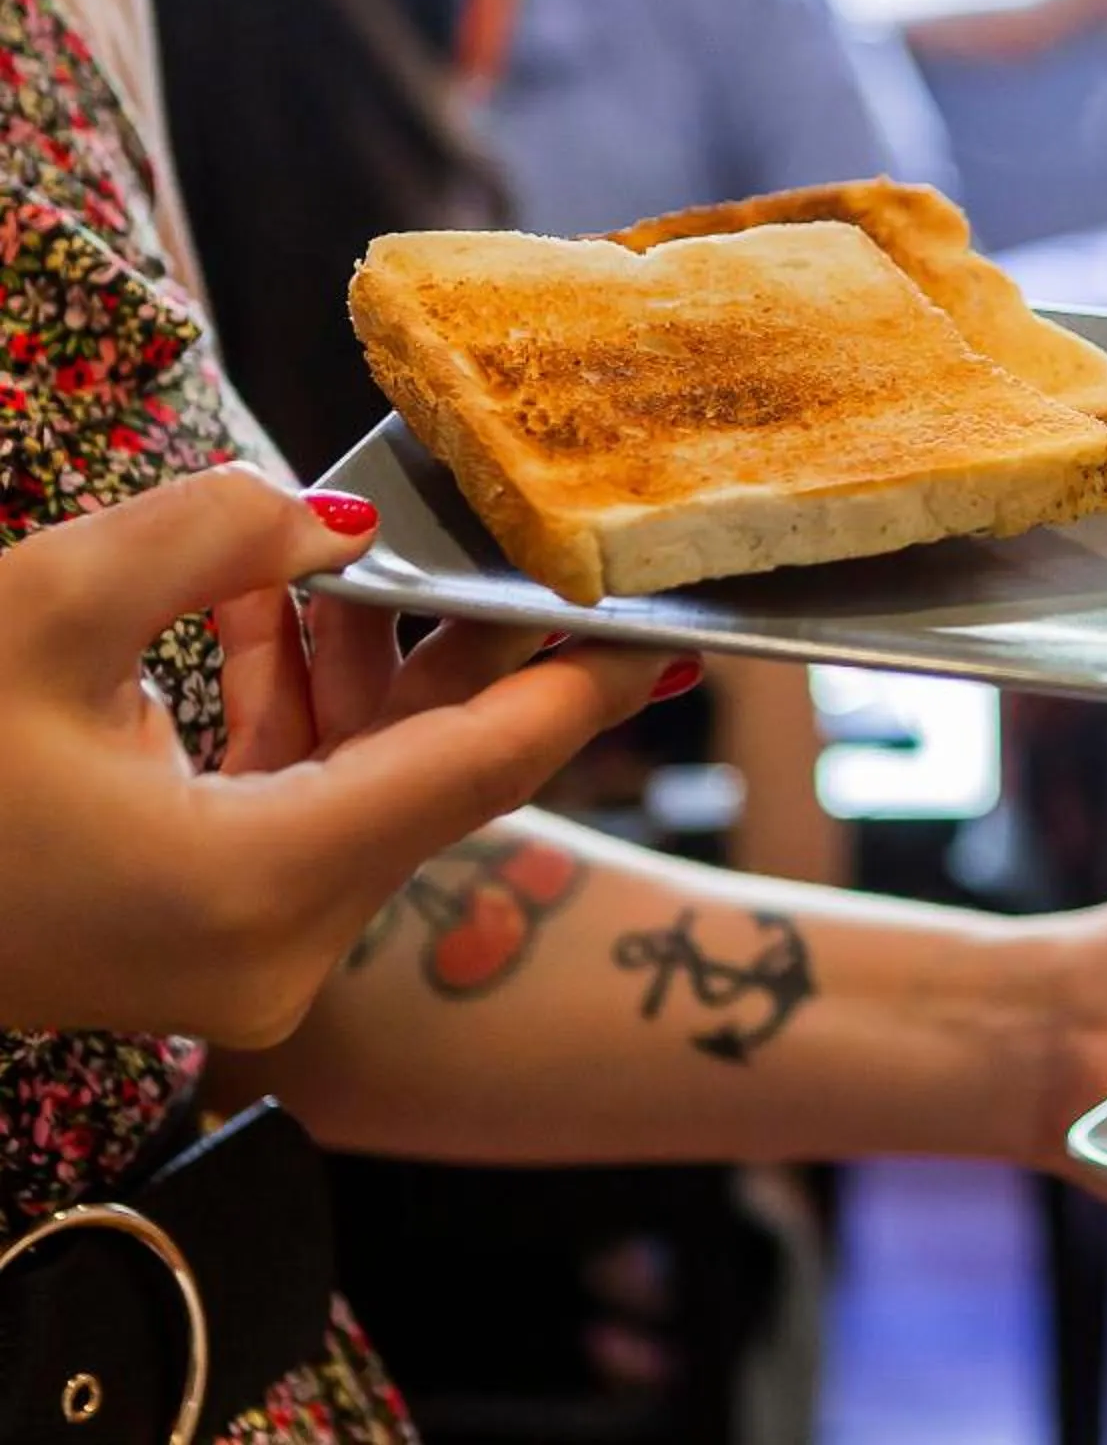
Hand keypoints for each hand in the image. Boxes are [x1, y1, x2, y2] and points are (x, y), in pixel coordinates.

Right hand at [0, 463, 678, 1046]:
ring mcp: (232, 959)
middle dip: (459, 643)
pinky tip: (271, 601)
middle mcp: (270, 950)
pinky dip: (292, 707)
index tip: (675, 625)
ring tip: (349, 544)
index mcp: (256, 890)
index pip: (483, 767)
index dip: (584, 684)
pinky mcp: (190, 937)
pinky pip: (289, 804)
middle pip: (428, 770)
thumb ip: (212, 536)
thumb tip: (334, 515)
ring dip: (358, 660)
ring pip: (359, 781)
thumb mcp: (39, 609)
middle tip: (539, 544)